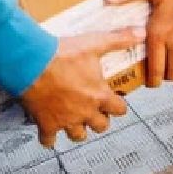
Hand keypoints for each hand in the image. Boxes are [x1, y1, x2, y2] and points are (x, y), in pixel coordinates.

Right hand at [19, 28, 144, 146]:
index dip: (117, 106)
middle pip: (100, 126)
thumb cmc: (62, 54)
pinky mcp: (47, 123)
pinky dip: (48, 138)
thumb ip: (118, 39)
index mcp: (99, 95)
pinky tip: (48, 133)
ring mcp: (66, 120)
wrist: (32, 63)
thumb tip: (141, 33)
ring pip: (78, 136)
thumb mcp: (94, 43)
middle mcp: (85, 112)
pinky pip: (49, 140)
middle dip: (99, 120)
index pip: (119, 110)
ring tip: (74, 122)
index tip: (113, 102)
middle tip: (94, 111)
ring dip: (77, 130)